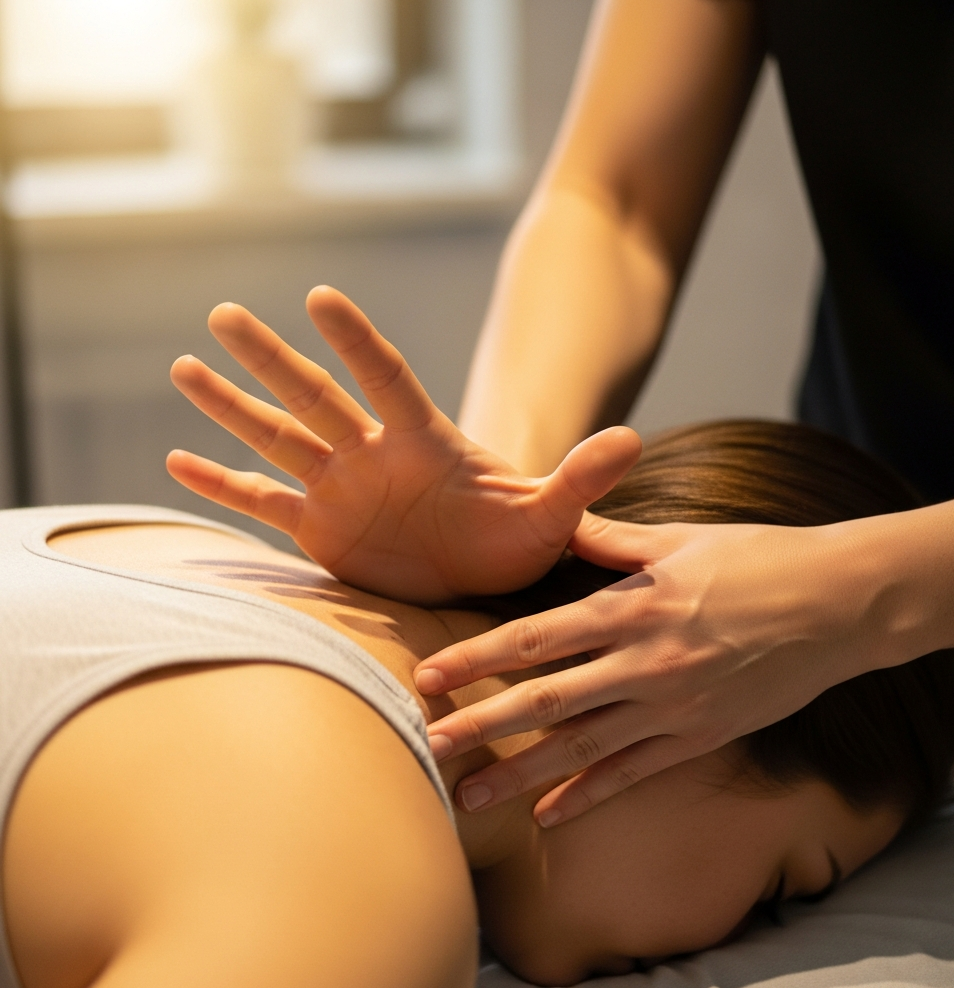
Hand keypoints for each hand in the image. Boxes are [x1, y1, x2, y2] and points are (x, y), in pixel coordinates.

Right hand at [167, 286, 640, 602]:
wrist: (484, 578)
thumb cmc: (520, 542)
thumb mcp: (551, 516)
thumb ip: (580, 479)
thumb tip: (632, 441)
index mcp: (424, 441)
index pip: (386, 380)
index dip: (355, 342)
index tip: (320, 298)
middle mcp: (373, 453)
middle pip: (314, 398)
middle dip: (271, 361)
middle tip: (224, 313)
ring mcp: (342, 488)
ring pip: (278, 439)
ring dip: (232, 407)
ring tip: (184, 368)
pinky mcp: (321, 529)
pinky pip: (263, 503)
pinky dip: (222, 487)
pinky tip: (176, 462)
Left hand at [416, 511, 874, 824]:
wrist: (840, 604)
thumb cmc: (760, 560)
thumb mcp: (682, 538)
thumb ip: (614, 539)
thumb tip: (562, 522)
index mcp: (633, 608)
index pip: (536, 638)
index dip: (477, 659)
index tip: (429, 675)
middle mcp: (645, 663)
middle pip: (545, 701)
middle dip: (481, 727)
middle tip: (427, 747)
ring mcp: (674, 707)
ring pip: (581, 749)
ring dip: (520, 776)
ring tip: (469, 798)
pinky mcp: (701, 736)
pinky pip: (634, 773)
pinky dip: (588, 797)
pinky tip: (548, 816)